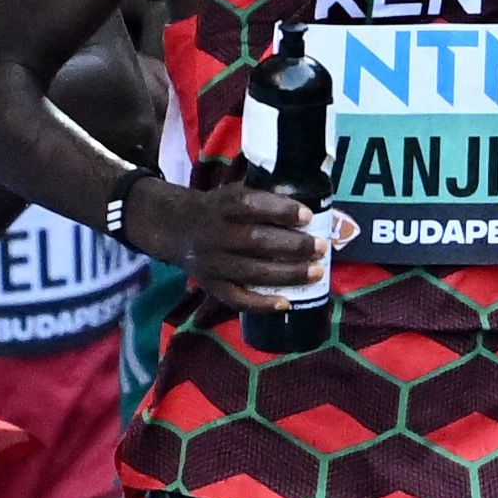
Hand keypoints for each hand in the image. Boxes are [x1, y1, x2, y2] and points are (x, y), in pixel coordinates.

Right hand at [135, 174, 330, 310]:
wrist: (176, 228)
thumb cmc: (220, 210)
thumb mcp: (233, 193)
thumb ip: (262, 198)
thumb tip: (310, 206)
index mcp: (222, 206)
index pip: (250, 205)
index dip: (280, 211)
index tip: (307, 216)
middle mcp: (214, 234)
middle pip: (256, 241)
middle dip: (293, 245)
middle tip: (321, 246)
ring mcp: (211, 262)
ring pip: (252, 271)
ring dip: (288, 274)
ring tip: (316, 272)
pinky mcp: (210, 285)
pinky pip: (236, 298)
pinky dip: (261, 303)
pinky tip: (286, 303)